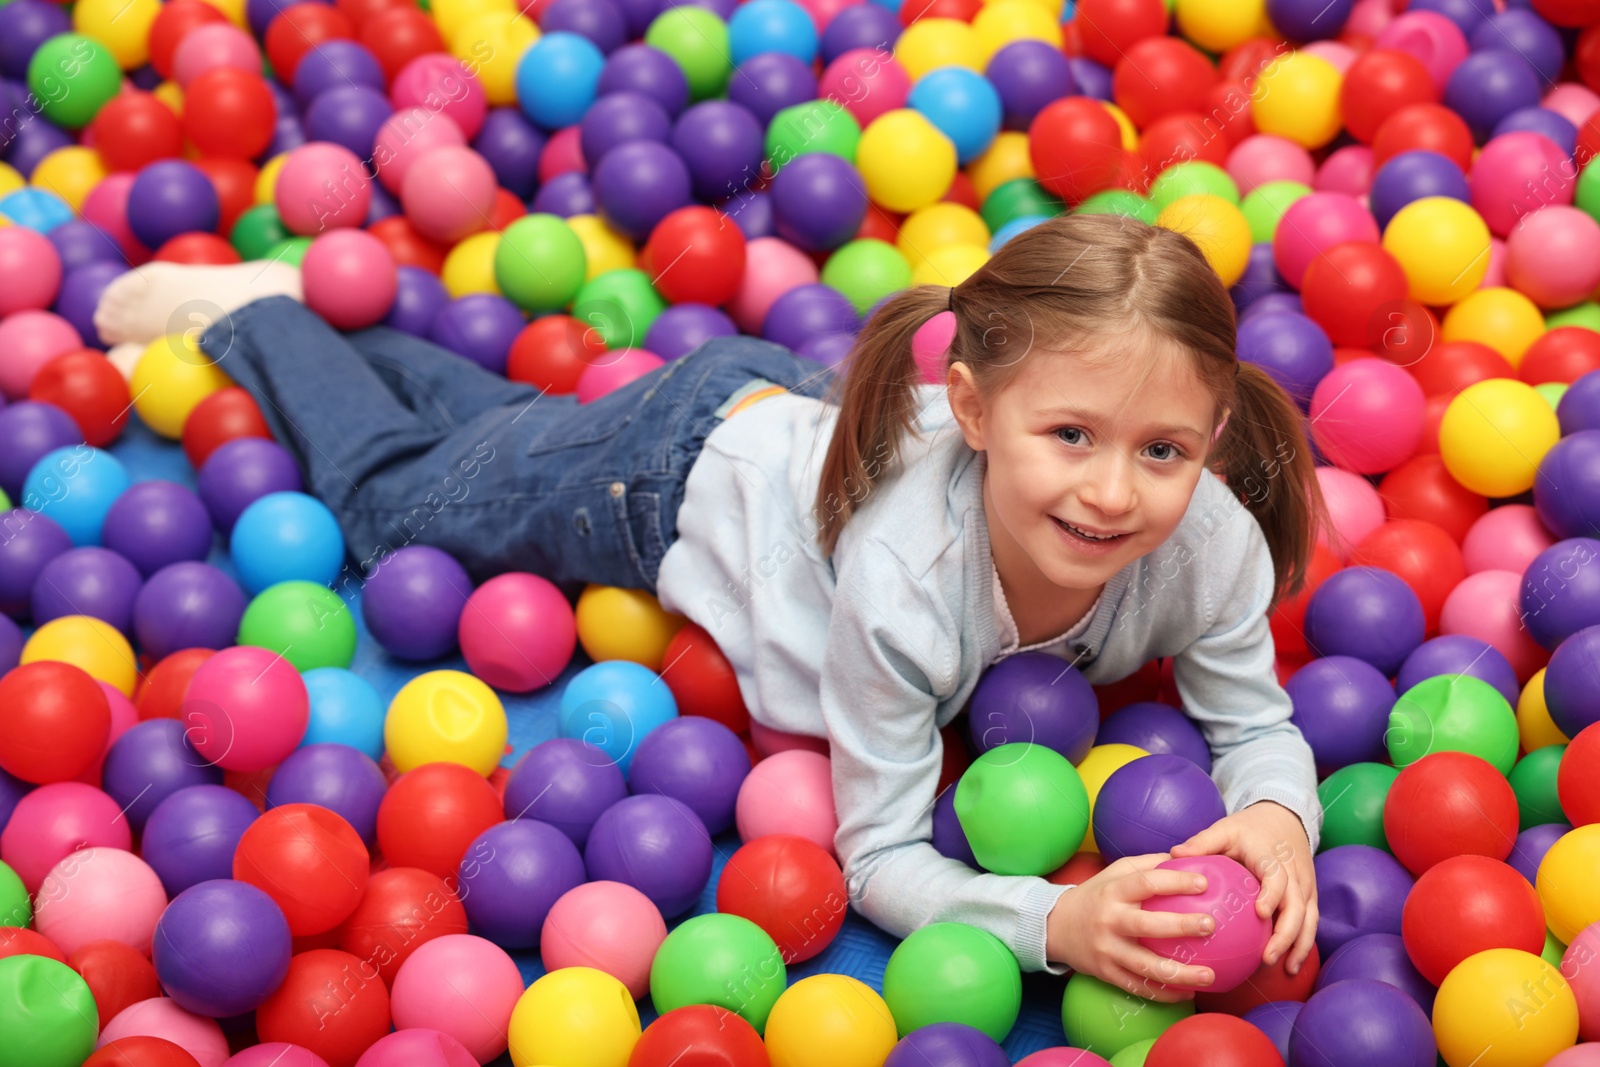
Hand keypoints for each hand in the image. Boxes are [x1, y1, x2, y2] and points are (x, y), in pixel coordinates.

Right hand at [1045, 853, 1218, 1003]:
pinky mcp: (1106, 973)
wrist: (1055, 926)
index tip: (1203, 883)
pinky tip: (1188, 992)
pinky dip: (1164, 993)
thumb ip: (1147, 865)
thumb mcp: (1114, 873)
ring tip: (1209, 975)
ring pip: (1145, 966)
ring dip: (1179, 973)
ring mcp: (1107, 950)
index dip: (1174, 882)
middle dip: (1181, 926)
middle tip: (1210, 925)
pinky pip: (1139, 987)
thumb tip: (1185, 855)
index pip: (1145, 883)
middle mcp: (1109, 920)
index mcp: (1113, 892)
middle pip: (1147, 926)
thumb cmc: (1096, 896)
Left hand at [1170, 800, 1317, 974]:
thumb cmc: (1249, 829)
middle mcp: (1294, 872)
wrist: (1284, 818)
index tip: (1261, 913)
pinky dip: (1303, 944)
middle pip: (1298, 905)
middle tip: (1267, 957)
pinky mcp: (1310, 895)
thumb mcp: (1225, 829)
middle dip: (1286, 933)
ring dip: (1299, 945)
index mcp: (1272, 855)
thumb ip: (1202, 842)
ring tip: (1284, 969)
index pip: (1277, 875)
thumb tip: (1173, 855)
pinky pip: (1311, 922)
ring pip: (1309, 918)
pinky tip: (1289, 966)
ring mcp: (1306, 885)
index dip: (1272, 894)